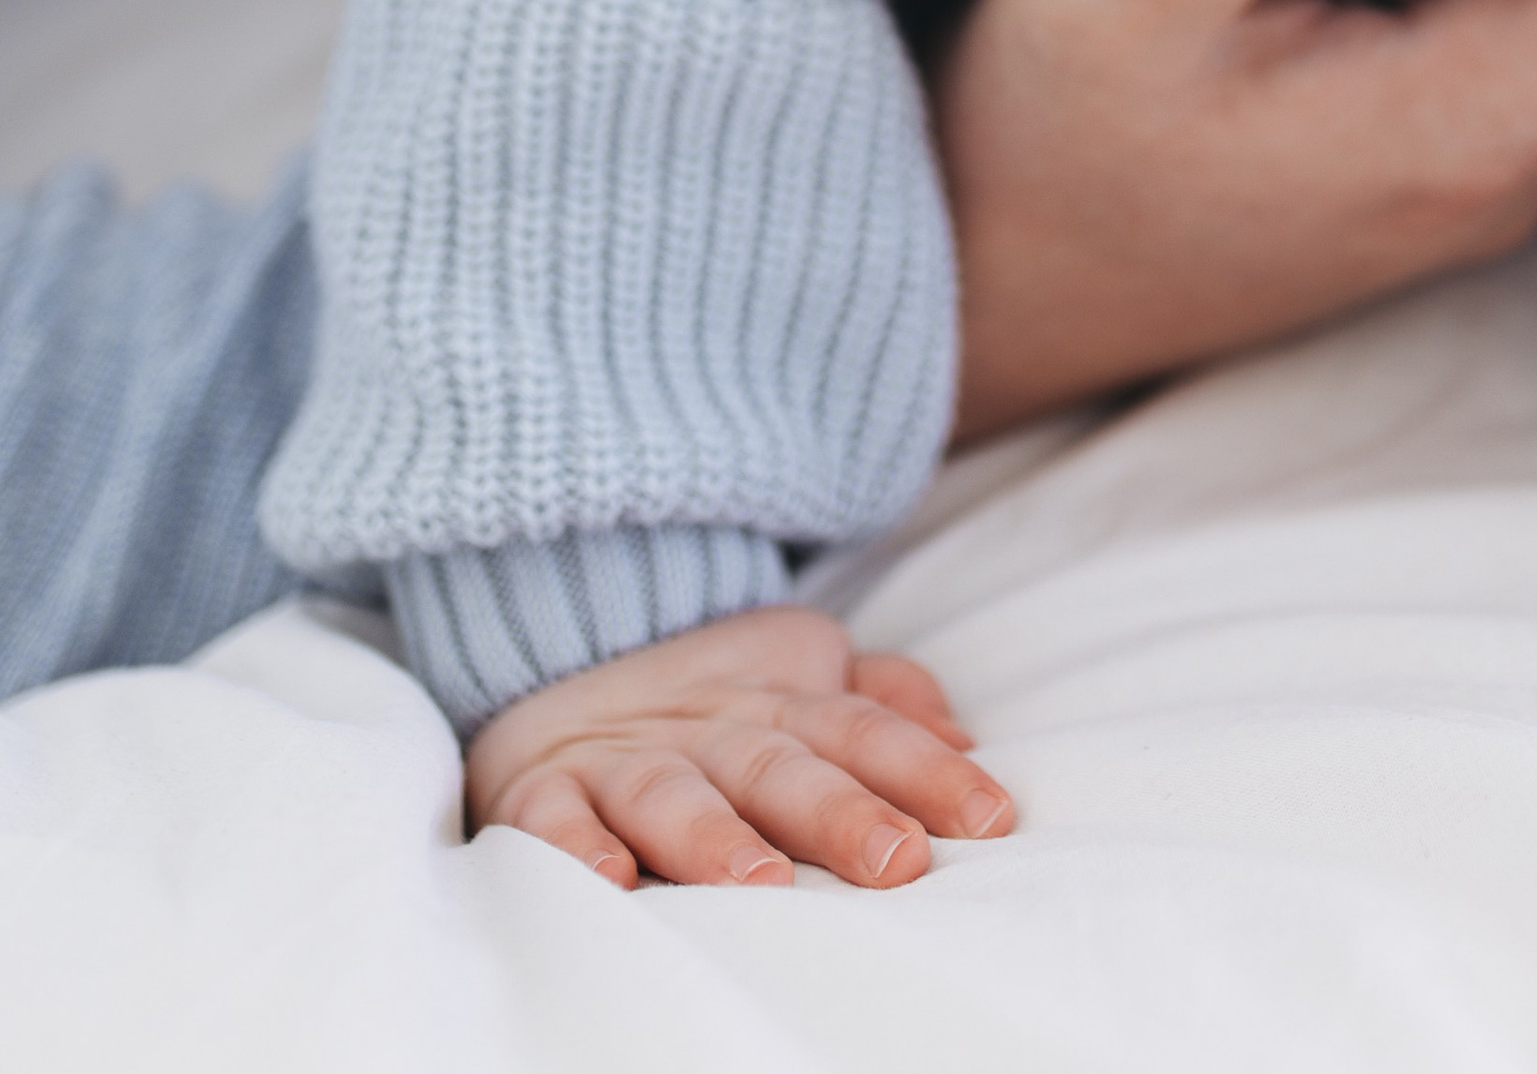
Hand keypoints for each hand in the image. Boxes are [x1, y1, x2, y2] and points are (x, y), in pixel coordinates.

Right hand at [465, 603, 1015, 888]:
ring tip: (762, 883)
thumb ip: (883, 703)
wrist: (555, 653)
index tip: (993, 821)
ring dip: (716, 836)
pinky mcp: (543, 787)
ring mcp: (625, 757)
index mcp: (780, 705)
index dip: (928, 772)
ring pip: (672, 792)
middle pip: (781, 766)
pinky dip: (576, 849)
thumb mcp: (803, 681)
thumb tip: (964, 736)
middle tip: (895, 860)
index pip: (864, 732)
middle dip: (839, 813)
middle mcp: (710, 728)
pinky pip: (554, 820)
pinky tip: (612, 881)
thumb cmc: (711, 702)